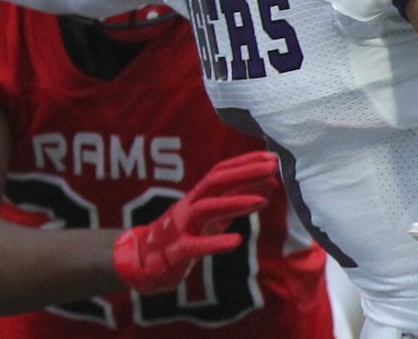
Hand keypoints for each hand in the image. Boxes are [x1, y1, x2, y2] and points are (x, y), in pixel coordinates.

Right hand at [113, 150, 278, 293]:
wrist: (144, 260)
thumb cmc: (183, 234)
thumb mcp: (212, 215)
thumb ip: (237, 199)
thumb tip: (271, 183)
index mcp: (198, 196)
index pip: (221, 172)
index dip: (245, 163)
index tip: (271, 157)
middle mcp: (189, 206)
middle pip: (215, 182)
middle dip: (244, 173)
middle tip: (273, 167)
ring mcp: (180, 227)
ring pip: (206, 209)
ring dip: (234, 203)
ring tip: (261, 201)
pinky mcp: (176, 251)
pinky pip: (194, 245)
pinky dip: (214, 242)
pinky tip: (235, 241)